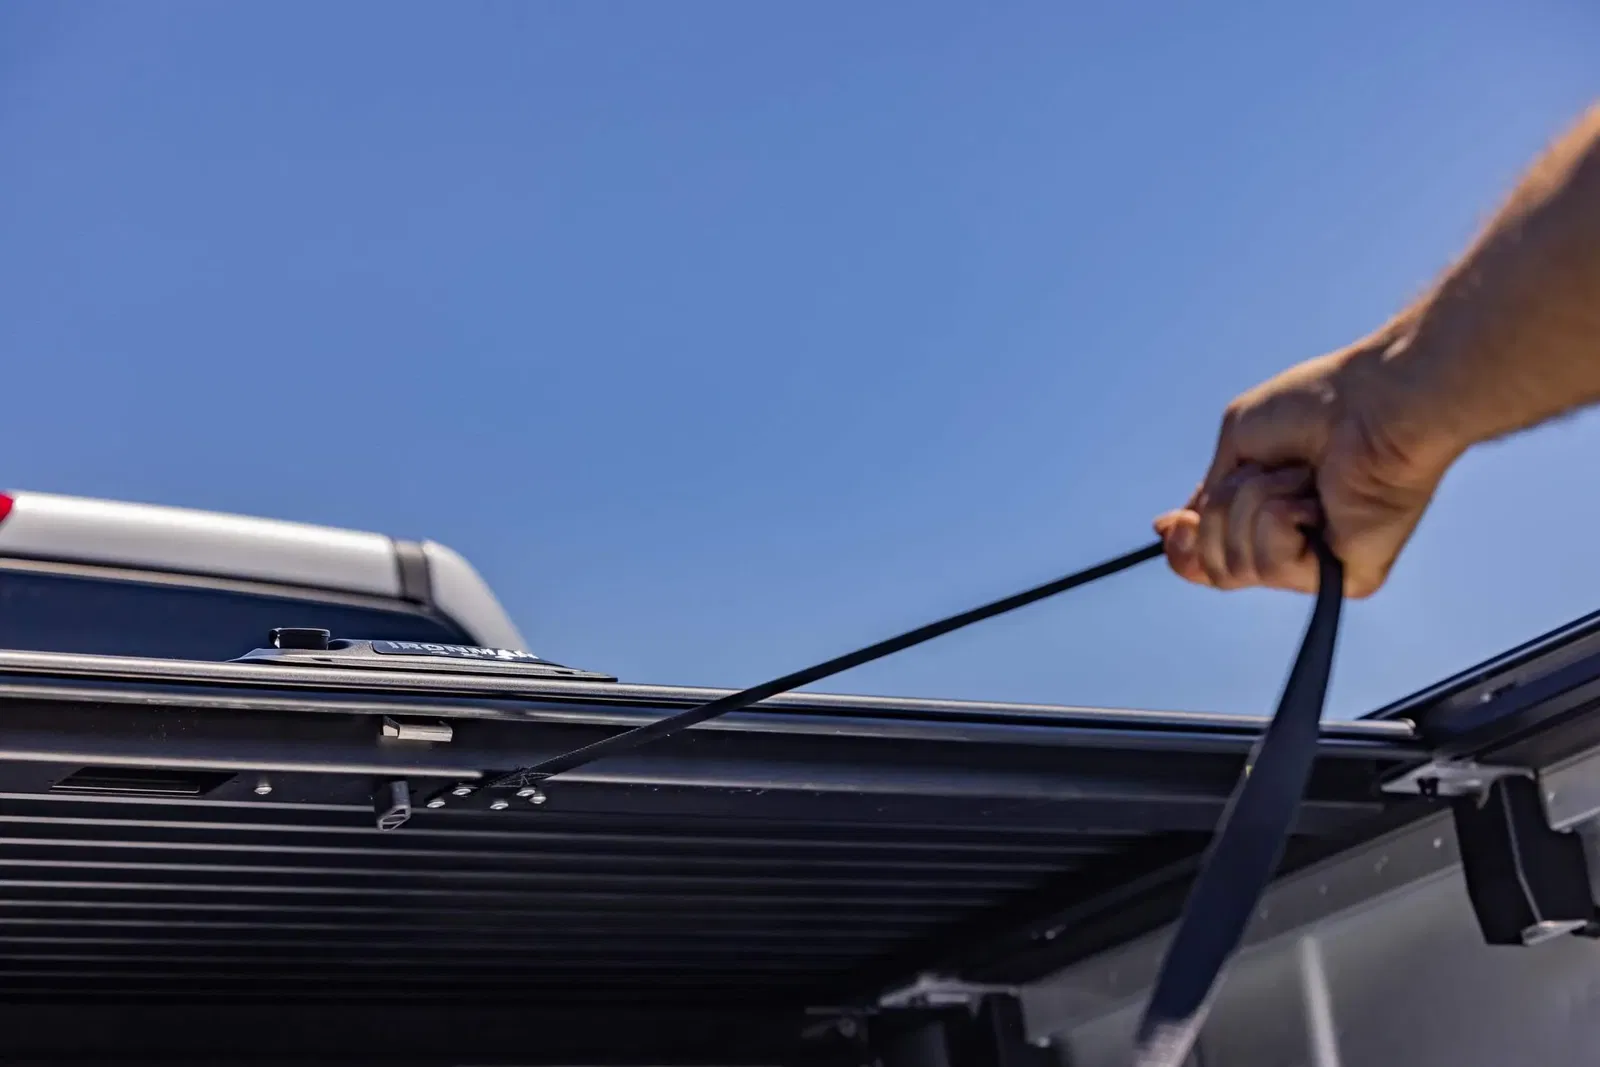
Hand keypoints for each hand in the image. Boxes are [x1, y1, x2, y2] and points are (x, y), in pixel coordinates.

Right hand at [1154, 335, 1460, 598]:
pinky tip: (1316, 495)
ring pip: (1238, 565)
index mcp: (1268, 517)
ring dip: (1253, 503)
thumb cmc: (1317, 405)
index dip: (1185, 548)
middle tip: (1257, 475)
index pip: (1210, 560)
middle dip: (1218, 514)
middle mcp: (1294, 547)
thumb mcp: (1237, 443)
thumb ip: (1205, 495)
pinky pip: (1272, 564)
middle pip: (1214, 568)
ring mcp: (1319, 566)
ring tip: (1300, 475)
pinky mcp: (1344, 578)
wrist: (1372, 402)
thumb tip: (1169, 530)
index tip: (1175, 522)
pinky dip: (1280, 515)